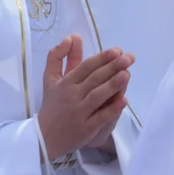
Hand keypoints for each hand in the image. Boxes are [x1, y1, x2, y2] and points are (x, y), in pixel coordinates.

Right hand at [38, 35, 134, 160]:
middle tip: (129, 58)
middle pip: (94, 79)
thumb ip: (57, 56)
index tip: (117, 50)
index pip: (85, 67)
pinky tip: (124, 100)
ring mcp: (79, 113)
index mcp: (65, 82)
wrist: (44, 137)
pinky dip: (112, 109)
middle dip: (112, 67)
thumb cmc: (51, 105)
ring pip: (97, 96)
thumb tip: (71, 37)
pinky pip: (100, 117)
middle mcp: (72, 96)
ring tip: (127, 74)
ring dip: (113, 85)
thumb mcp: (50, 78)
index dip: (101, 58)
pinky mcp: (86, 129)